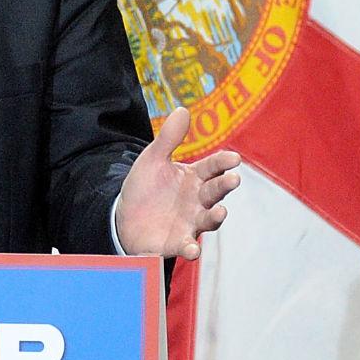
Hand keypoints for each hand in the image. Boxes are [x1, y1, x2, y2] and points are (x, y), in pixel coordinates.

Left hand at [115, 106, 241, 258]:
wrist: (125, 217)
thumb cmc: (146, 187)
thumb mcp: (153, 160)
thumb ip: (168, 139)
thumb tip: (182, 109)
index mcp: (194, 178)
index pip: (212, 168)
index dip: (223, 163)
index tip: (234, 158)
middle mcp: (198, 201)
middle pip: (214, 192)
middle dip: (224, 186)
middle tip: (232, 179)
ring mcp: (190, 223)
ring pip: (208, 220)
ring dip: (215, 217)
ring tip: (220, 212)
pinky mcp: (177, 242)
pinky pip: (187, 246)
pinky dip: (191, 249)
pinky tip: (192, 250)